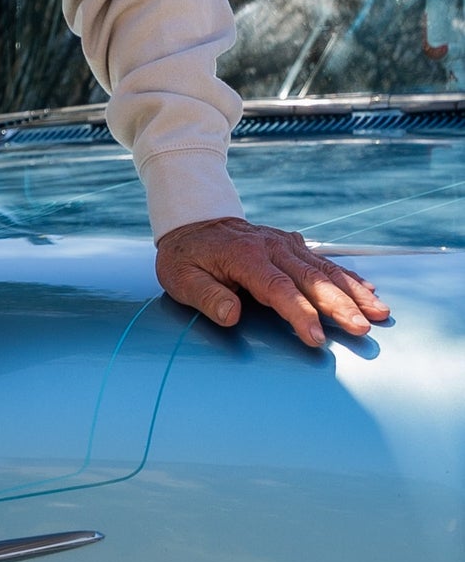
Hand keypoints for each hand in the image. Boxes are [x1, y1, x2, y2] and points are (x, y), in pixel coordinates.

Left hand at [156, 216, 390, 346]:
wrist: (193, 222)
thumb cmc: (186, 258)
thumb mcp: (180, 277)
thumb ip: (206, 295)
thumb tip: (230, 315)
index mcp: (244, 256)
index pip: (277, 288)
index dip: (298, 314)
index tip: (316, 338)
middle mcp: (269, 247)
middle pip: (309, 279)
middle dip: (338, 304)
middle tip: (363, 328)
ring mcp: (283, 244)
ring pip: (323, 269)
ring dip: (352, 291)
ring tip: (380, 312)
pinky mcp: (291, 245)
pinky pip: (323, 260)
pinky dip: (347, 275)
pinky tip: (369, 290)